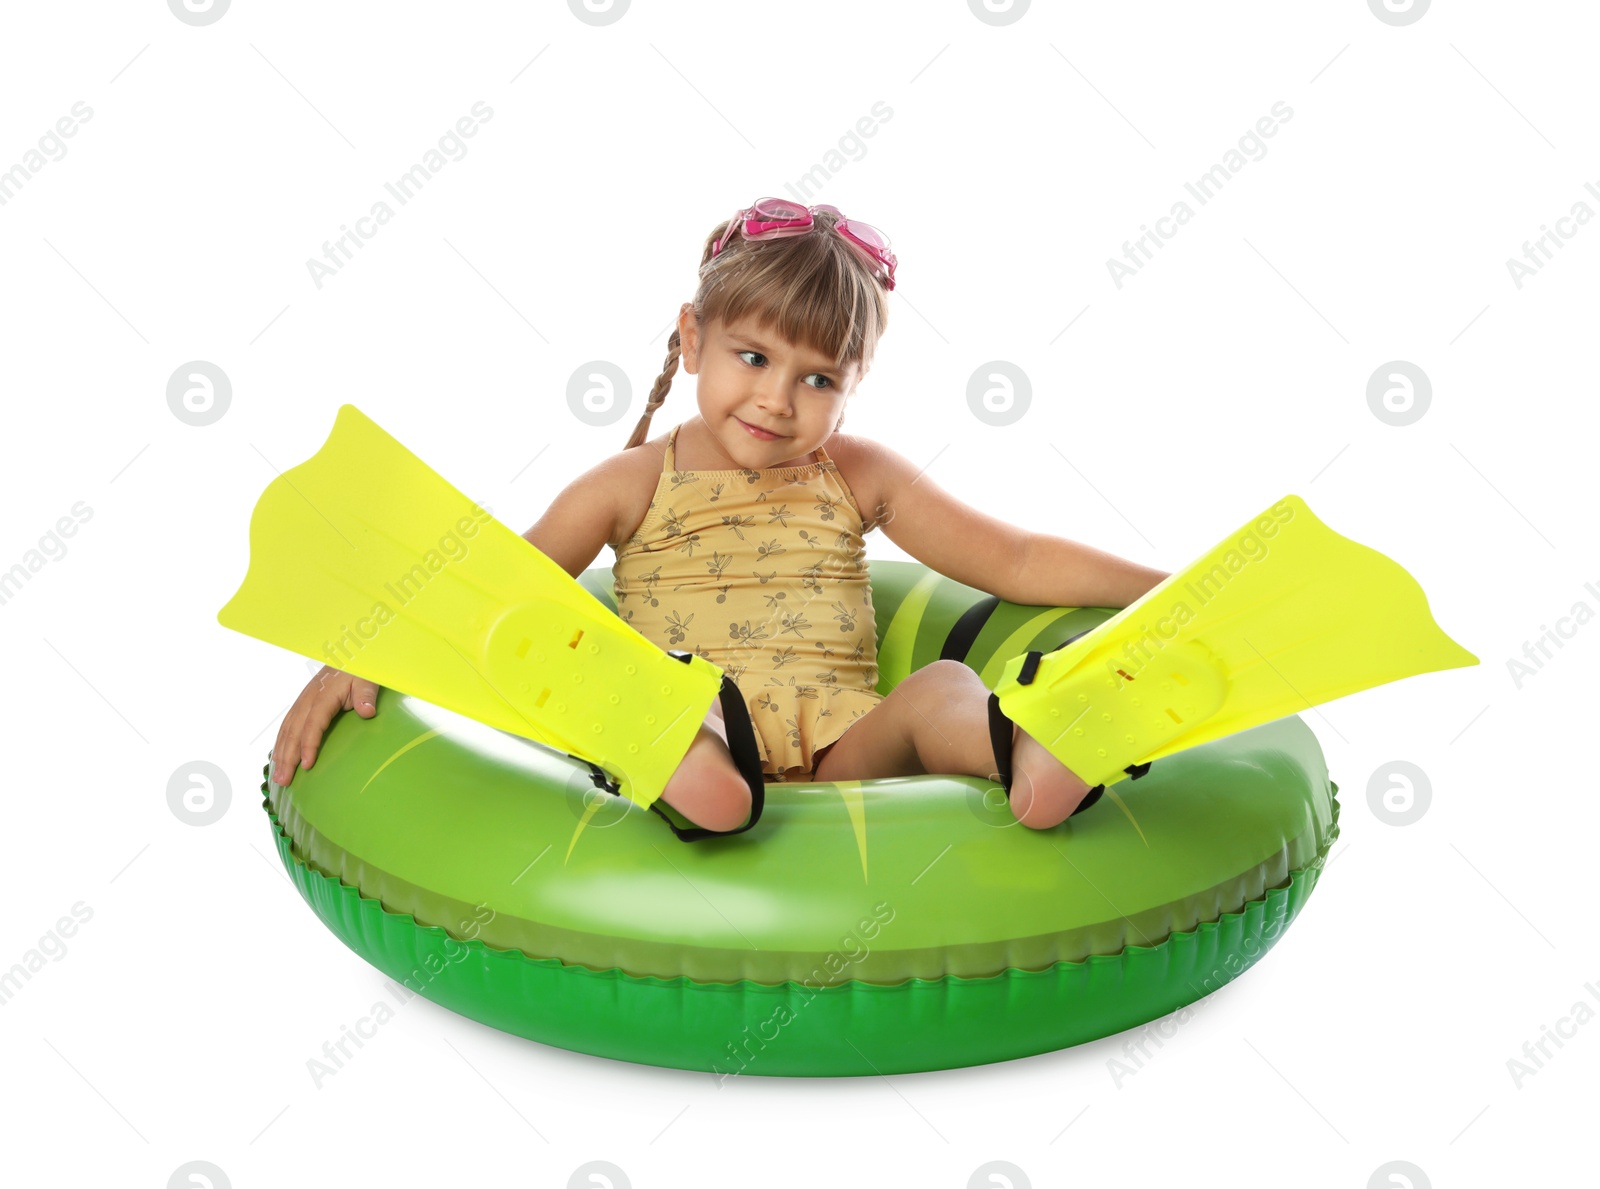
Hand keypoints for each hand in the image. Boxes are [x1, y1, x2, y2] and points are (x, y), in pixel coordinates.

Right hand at [271, 666, 379, 785]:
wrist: (350, 656)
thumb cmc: (359, 671)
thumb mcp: (367, 679)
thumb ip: (366, 694)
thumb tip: (367, 711)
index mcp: (323, 695)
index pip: (313, 724)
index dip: (308, 744)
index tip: (307, 764)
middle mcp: (308, 700)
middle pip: (294, 731)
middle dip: (287, 757)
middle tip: (284, 781)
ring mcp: (303, 702)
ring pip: (287, 730)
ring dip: (281, 754)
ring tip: (278, 776)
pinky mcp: (302, 705)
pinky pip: (288, 726)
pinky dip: (281, 743)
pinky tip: (279, 758)